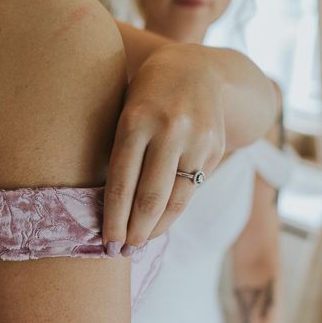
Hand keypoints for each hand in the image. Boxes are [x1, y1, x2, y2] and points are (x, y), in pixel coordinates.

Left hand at [103, 44, 224, 250]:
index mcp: (136, 119)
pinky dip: (173, 213)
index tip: (106, 244)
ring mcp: (197, 139)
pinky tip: (159, 225)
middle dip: (133, 232)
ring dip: (154, 230)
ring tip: (139, 245)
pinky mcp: (215, 148)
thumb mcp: (124, 111)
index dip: (112, 218)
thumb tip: (107, 210)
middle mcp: (169, 129)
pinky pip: (191, 191)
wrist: (198, 68)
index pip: (120, 182)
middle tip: (120, 254)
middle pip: (149, 197)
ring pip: (174, 200)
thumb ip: (118, 153)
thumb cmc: (145, 95)